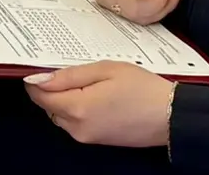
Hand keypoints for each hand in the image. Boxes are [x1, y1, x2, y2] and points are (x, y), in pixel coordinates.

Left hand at [25, 62, 176, 148]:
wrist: (171, 115)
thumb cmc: (143, 88)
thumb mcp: (104, 70)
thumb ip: (69, 75)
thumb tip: (39, 80)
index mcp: (77, 108)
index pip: (40, 96)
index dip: (36, 80)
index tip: (40, 66)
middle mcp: (78, 128)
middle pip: (49, 107)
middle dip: (52, 89)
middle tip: (71, 69)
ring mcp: (88, 137)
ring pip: (61, 115)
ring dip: (65, 99)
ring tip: (89, 82)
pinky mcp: (97, 141)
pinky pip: (76, 123)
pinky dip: (78, 109)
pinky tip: (95, 95)